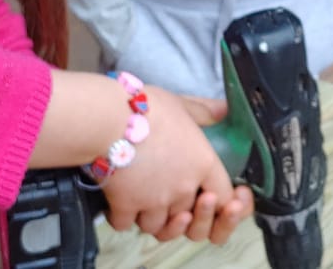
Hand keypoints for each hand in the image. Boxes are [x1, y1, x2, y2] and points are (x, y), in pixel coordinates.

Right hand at [101, 87, 247, 241]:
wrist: (108, 118)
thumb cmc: (146, 108)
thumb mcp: (181, 104)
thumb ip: (204, 111)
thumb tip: (223, 110)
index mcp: (203, 164)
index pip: (224, 198)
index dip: (217, 201)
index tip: (205, 197)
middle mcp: (183, 187)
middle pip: (187, 216)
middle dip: (175, 209)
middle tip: (162, 194)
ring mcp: (155, 200)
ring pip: (157, 226)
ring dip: (149, 217)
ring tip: (141, 198)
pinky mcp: (126, 206)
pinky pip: (126, 225)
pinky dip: (121, 218)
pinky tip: (118, 203)